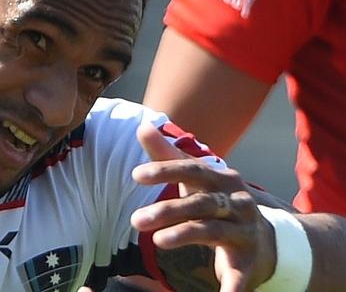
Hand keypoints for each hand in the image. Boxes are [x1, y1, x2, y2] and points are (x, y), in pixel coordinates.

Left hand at [129, 124, 275, 291]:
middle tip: (134, 220)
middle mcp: (236, 202)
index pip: (191, 169)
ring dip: (183, 235)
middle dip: (167, 210)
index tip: (135, 175)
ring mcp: (244, 232)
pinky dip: (230, 286)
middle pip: (199, 203)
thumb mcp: (196, 178)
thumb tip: (141, 126)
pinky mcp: (248, 263)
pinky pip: (238, 275)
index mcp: (221, 179)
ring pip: (212, 231)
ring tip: (157, 242)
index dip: (165, 170)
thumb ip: (168, 155)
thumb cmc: (218, 202)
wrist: (267, 240)